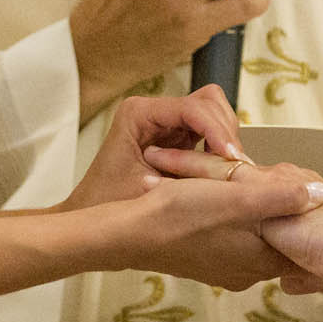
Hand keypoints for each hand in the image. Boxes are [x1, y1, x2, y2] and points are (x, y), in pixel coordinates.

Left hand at [68, 87, 249, 210]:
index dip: (217, 130)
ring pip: (214, 114)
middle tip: (233, 167)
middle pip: (209, 102)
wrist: (89, 219)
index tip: (230, 157)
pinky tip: (219, 175)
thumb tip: (230, 170)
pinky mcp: (176, 137)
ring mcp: (166, 123)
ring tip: (226, 173)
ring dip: (224, 141)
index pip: (193, 107)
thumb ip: (189, 177)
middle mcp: (153, 112)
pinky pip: (209, 134)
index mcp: (139, 113)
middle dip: (224, 133)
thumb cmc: (106, 206)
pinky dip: (219, 151)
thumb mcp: (149, 192)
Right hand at [126, 161, 322, 289]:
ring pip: (251, 239)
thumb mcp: (239, 198)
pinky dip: (230, 221)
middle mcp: (245, 274)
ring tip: (246, 187)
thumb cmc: (183, 215)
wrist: (129, 234)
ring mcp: (222, 270)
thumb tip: (321, 194)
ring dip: (252, 214)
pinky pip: (229, 241)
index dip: (307, 218)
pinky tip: (219, 199)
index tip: (308, 195)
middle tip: (278, 184)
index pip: (301, 246)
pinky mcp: (203, 262)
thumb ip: (283, 197)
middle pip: (276, 241)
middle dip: (279, 213)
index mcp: (260, 262)